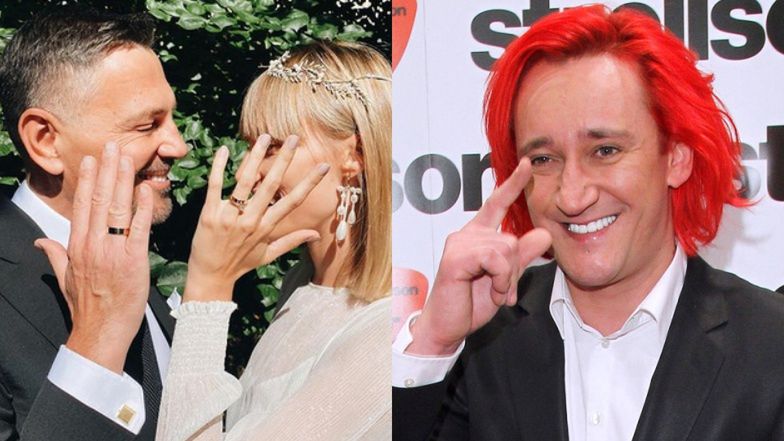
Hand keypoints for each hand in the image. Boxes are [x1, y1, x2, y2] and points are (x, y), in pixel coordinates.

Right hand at [36, 142, 153, 372]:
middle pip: (99, 199)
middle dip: (106, 170)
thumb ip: (56, 256)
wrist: (100, 333)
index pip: (82, 205)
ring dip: (124, 179)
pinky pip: (140, 229)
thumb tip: (40, 242)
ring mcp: (113, 251)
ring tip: (128, 157)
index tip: (92, 159)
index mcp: (77, 246)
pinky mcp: (134, 260)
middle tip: (113, 145)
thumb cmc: (86, 307)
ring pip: (118, 208)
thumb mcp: (65, 278)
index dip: (88, 180)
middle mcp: (93, 244)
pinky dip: (143, 208)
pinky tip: (146, 189)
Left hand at [184, 134, 328, 301]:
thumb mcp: (268, 255)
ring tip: (265, 137)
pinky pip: (215, 186)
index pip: (293, 201)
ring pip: (246, 180)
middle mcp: (251, 220)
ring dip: (256, 156)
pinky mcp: (209, 214)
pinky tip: (223, 150)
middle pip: (271, 184)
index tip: (323, 166)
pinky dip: (219, 167)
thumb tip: (315, 233)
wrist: (210, 277)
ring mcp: (230, 216)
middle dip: (284, 159)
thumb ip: (292, 241)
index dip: (309, 183)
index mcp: (267, 227)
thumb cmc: (240, 265)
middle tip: (294, 138)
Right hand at [408, 158, 551, 355]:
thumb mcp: (504, 279)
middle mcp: (466, 235)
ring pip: (507, 249)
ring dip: (508, 278)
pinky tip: (493, 293)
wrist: (447, 327)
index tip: (527, 164)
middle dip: (515, 271)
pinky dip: (501, 280)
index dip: (513, 184)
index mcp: (477, 236)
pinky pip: (495, 259)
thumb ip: (521, 257)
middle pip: (512, 239)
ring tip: (496, 293)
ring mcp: (459, 244)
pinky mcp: (456, 258)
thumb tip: (543, 233)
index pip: (496, 204)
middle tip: (504, 291)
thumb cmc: (470, 303)